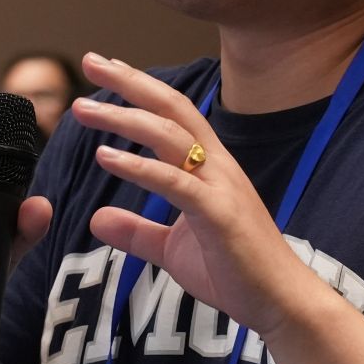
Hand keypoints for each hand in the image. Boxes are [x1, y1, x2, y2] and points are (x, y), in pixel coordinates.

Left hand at [66, 54, 328, 340]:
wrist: (279, 303)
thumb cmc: (235, 273)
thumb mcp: (172, 249)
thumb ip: (138, 231)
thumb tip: (98, 219)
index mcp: (210, 168)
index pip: (173, 114)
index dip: (139, 88)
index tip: (104, 68)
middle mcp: (218, 166)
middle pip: (172, 109)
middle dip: (130, 82)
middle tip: (91, 60)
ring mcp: (221, 187)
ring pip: (171, 136)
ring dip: (124, 117)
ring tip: (84, 108)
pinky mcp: (219, 215)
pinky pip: (175, 182)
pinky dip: (138, 165)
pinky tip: (105, 156)